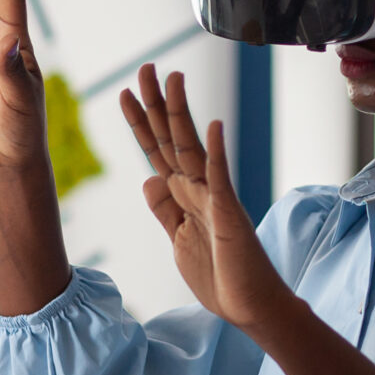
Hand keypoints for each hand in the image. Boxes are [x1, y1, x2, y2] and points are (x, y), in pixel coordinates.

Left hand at [120, 65, 288, 330]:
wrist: (250, 306)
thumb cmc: (219, 276)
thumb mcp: (179, 240)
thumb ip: (165, 210)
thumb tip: (147, 180)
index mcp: (184, 196)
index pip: (157, 152)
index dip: (141, 124)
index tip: (124, 95)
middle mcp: (199, 188)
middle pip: (171, 139)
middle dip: (156, 104)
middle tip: (143, 68)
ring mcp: (214, 197)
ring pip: (192, 147)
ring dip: (182, 113)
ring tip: (174, 78)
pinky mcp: (228, 212)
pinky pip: (221, 178)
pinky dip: (217, 152)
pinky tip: (213, 126)